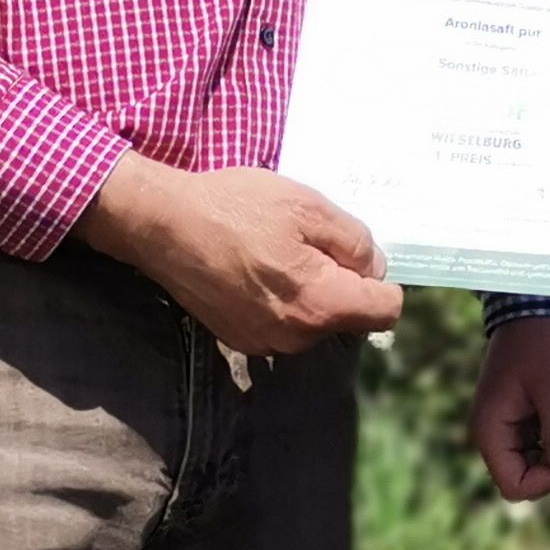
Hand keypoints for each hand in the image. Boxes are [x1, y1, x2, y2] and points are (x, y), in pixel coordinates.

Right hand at [75, 154, 405, 355]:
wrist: (163, 225)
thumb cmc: (236, 208)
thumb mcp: (309, 206)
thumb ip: (354, 241)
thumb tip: (374, 267)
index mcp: (321, 304)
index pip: (386, 310)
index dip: (383, 280)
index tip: (357, 255)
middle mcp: (297, 337)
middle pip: (350, 316)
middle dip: (342, 283)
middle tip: (309, 242)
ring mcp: (266, 344)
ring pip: (315, 321)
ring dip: (311, 292)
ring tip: (277, 252)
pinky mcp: (241, 339)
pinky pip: (284, 325)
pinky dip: (281, 301)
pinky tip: (255, 270)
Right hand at [469, 315, 549, 501]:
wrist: (535, 304)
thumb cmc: (543, 346)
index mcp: (491, 431)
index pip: (514, 486)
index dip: (548, 481)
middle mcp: (491, 433)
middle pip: (522, 478)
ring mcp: (503, 424)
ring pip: (530, 463)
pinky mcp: (516, 414)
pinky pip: (535, 445)